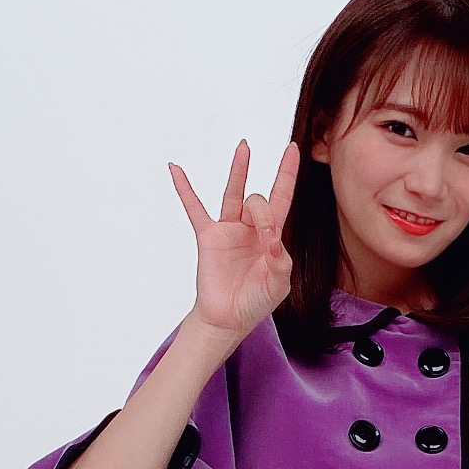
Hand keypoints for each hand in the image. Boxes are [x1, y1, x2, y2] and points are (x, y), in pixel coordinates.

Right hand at [170, 140, 299, 342]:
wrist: (228, 319)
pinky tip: (175, 169)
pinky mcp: (208, 237)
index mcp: (271, 236)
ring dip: (239, 171)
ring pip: (234, 195)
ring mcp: (228, 230)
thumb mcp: (278, 283)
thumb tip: (272, 239)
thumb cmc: (255, 302)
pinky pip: (195, 208)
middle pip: (260, 201)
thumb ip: (280, 260)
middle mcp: (250, 228)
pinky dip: (185, 189)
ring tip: (244, 148)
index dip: (287, 174)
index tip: (293, 148)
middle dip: (264, 213)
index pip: (282, 197)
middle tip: (265, 235)